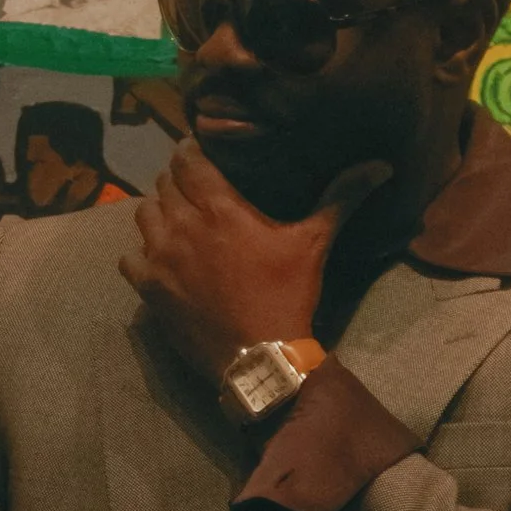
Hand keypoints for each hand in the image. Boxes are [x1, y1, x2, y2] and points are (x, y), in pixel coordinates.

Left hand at [119, 145, 389, 385]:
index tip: (201, 153)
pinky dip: (143, 253)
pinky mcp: (148, 288)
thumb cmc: (286, 296)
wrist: (260, 359)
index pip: (187, 158)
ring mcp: (160, 257)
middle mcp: (182, 225)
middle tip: (195, 187)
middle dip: (178, 180)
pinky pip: (130, 257)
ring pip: (144, 214)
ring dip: (159, 211)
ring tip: (178, 218)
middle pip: (164, 183)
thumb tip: (380, 166)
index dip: (191, 151)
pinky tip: (161, 258)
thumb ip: (341, 197)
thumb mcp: (314, 243)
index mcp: (219, 207)